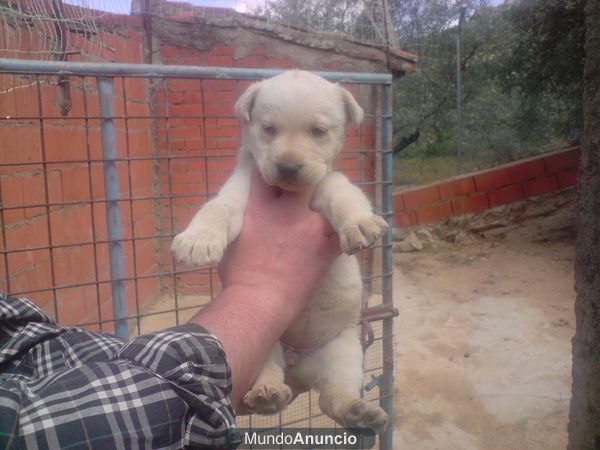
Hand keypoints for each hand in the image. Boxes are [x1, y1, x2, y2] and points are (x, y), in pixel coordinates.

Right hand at [218, 169, 340, 308]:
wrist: (256, 303)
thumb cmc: (237, 276)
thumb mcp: (230, 241)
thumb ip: (240, 223)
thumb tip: (237, 219)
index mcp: (259, 208)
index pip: (265, 174)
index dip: (272, 169)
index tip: (277, 171)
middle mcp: (285, 212)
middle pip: (303, 179)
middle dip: (307, 179)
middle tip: (312, 183)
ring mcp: (308, 228)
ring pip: (331, 201)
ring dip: (333, 203)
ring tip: (337, 204)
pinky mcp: (325, 248)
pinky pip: (344, 233)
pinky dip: (347, 232)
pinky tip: (350, 232)